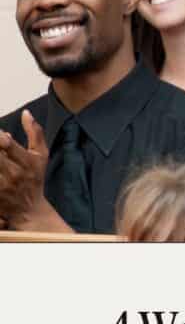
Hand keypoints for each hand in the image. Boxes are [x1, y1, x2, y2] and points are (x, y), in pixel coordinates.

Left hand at [0, 111, 49, 227]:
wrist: (30, 211)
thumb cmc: (35, 179)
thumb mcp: (41, 156)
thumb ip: (35, 133)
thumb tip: (26, 113)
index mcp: (27, 162)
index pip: (8, 144)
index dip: (0, 137)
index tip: (0, 135)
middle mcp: (14, 174)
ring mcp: (2, 187)